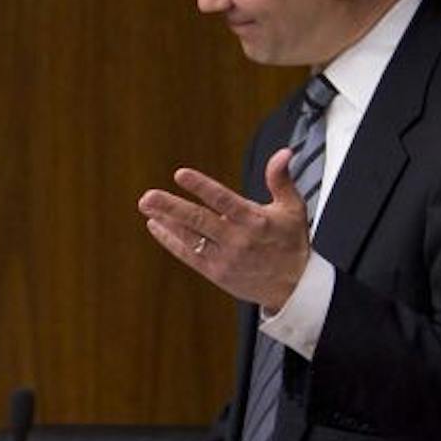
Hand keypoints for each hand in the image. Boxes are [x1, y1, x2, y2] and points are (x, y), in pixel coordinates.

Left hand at [138, 148, 310, 310]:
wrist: (294, 288)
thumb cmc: (291, 243)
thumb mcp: (293, 208)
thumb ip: (280, 179)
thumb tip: (283, 152)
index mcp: (255, 221)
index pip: (224, 201)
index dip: (202, 187)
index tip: (181, 174)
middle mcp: (237, 240)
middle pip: (199, 221)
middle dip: (171, 207)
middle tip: (148, 196)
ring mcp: (224, 258)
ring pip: (189, 237)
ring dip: (166, 221)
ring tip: (146, 206)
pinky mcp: (215, 272)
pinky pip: (188, 255)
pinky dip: (170, 240)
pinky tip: (156, 225)